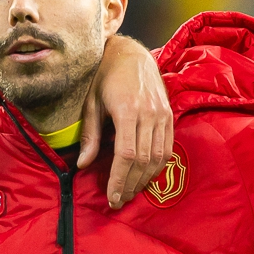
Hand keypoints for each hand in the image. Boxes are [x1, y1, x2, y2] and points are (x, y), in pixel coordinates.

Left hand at [83, 35, 173, 208]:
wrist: (131, 53)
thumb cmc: (105, 75)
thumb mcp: (91, 101)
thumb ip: (90, 134)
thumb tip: (83, 164)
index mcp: (128, 109)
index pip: (126, 154)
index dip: (119, 179)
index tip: (112, 197)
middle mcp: (149, 113)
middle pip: (143, 160)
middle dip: (131, 184)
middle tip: (119, 201)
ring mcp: (163, 115)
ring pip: (158, 157)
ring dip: (145, 179)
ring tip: (130, 192)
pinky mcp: (169, 116)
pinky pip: (167, 148)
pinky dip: (157, 166)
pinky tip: (145, 176)